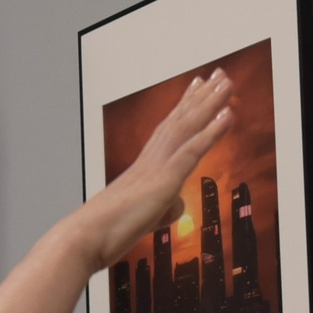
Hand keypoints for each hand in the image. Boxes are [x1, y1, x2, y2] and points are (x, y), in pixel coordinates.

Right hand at [0, 72, 232, 312]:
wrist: (84, 238)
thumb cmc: (105, 234)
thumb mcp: (143, 221)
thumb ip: (162, 210)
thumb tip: (178, 208)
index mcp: (143, 169)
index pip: (168, 131)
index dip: (184, 108)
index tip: (196, 88)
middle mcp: (150, 161)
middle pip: (180, 121)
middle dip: (201, 96)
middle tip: (217, 74)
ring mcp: (156, 167)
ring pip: (187, 126)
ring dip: (210, 102)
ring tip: (226, 80)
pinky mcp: (163, 179)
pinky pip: (192, 149)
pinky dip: (211, 130)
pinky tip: (228, 114)